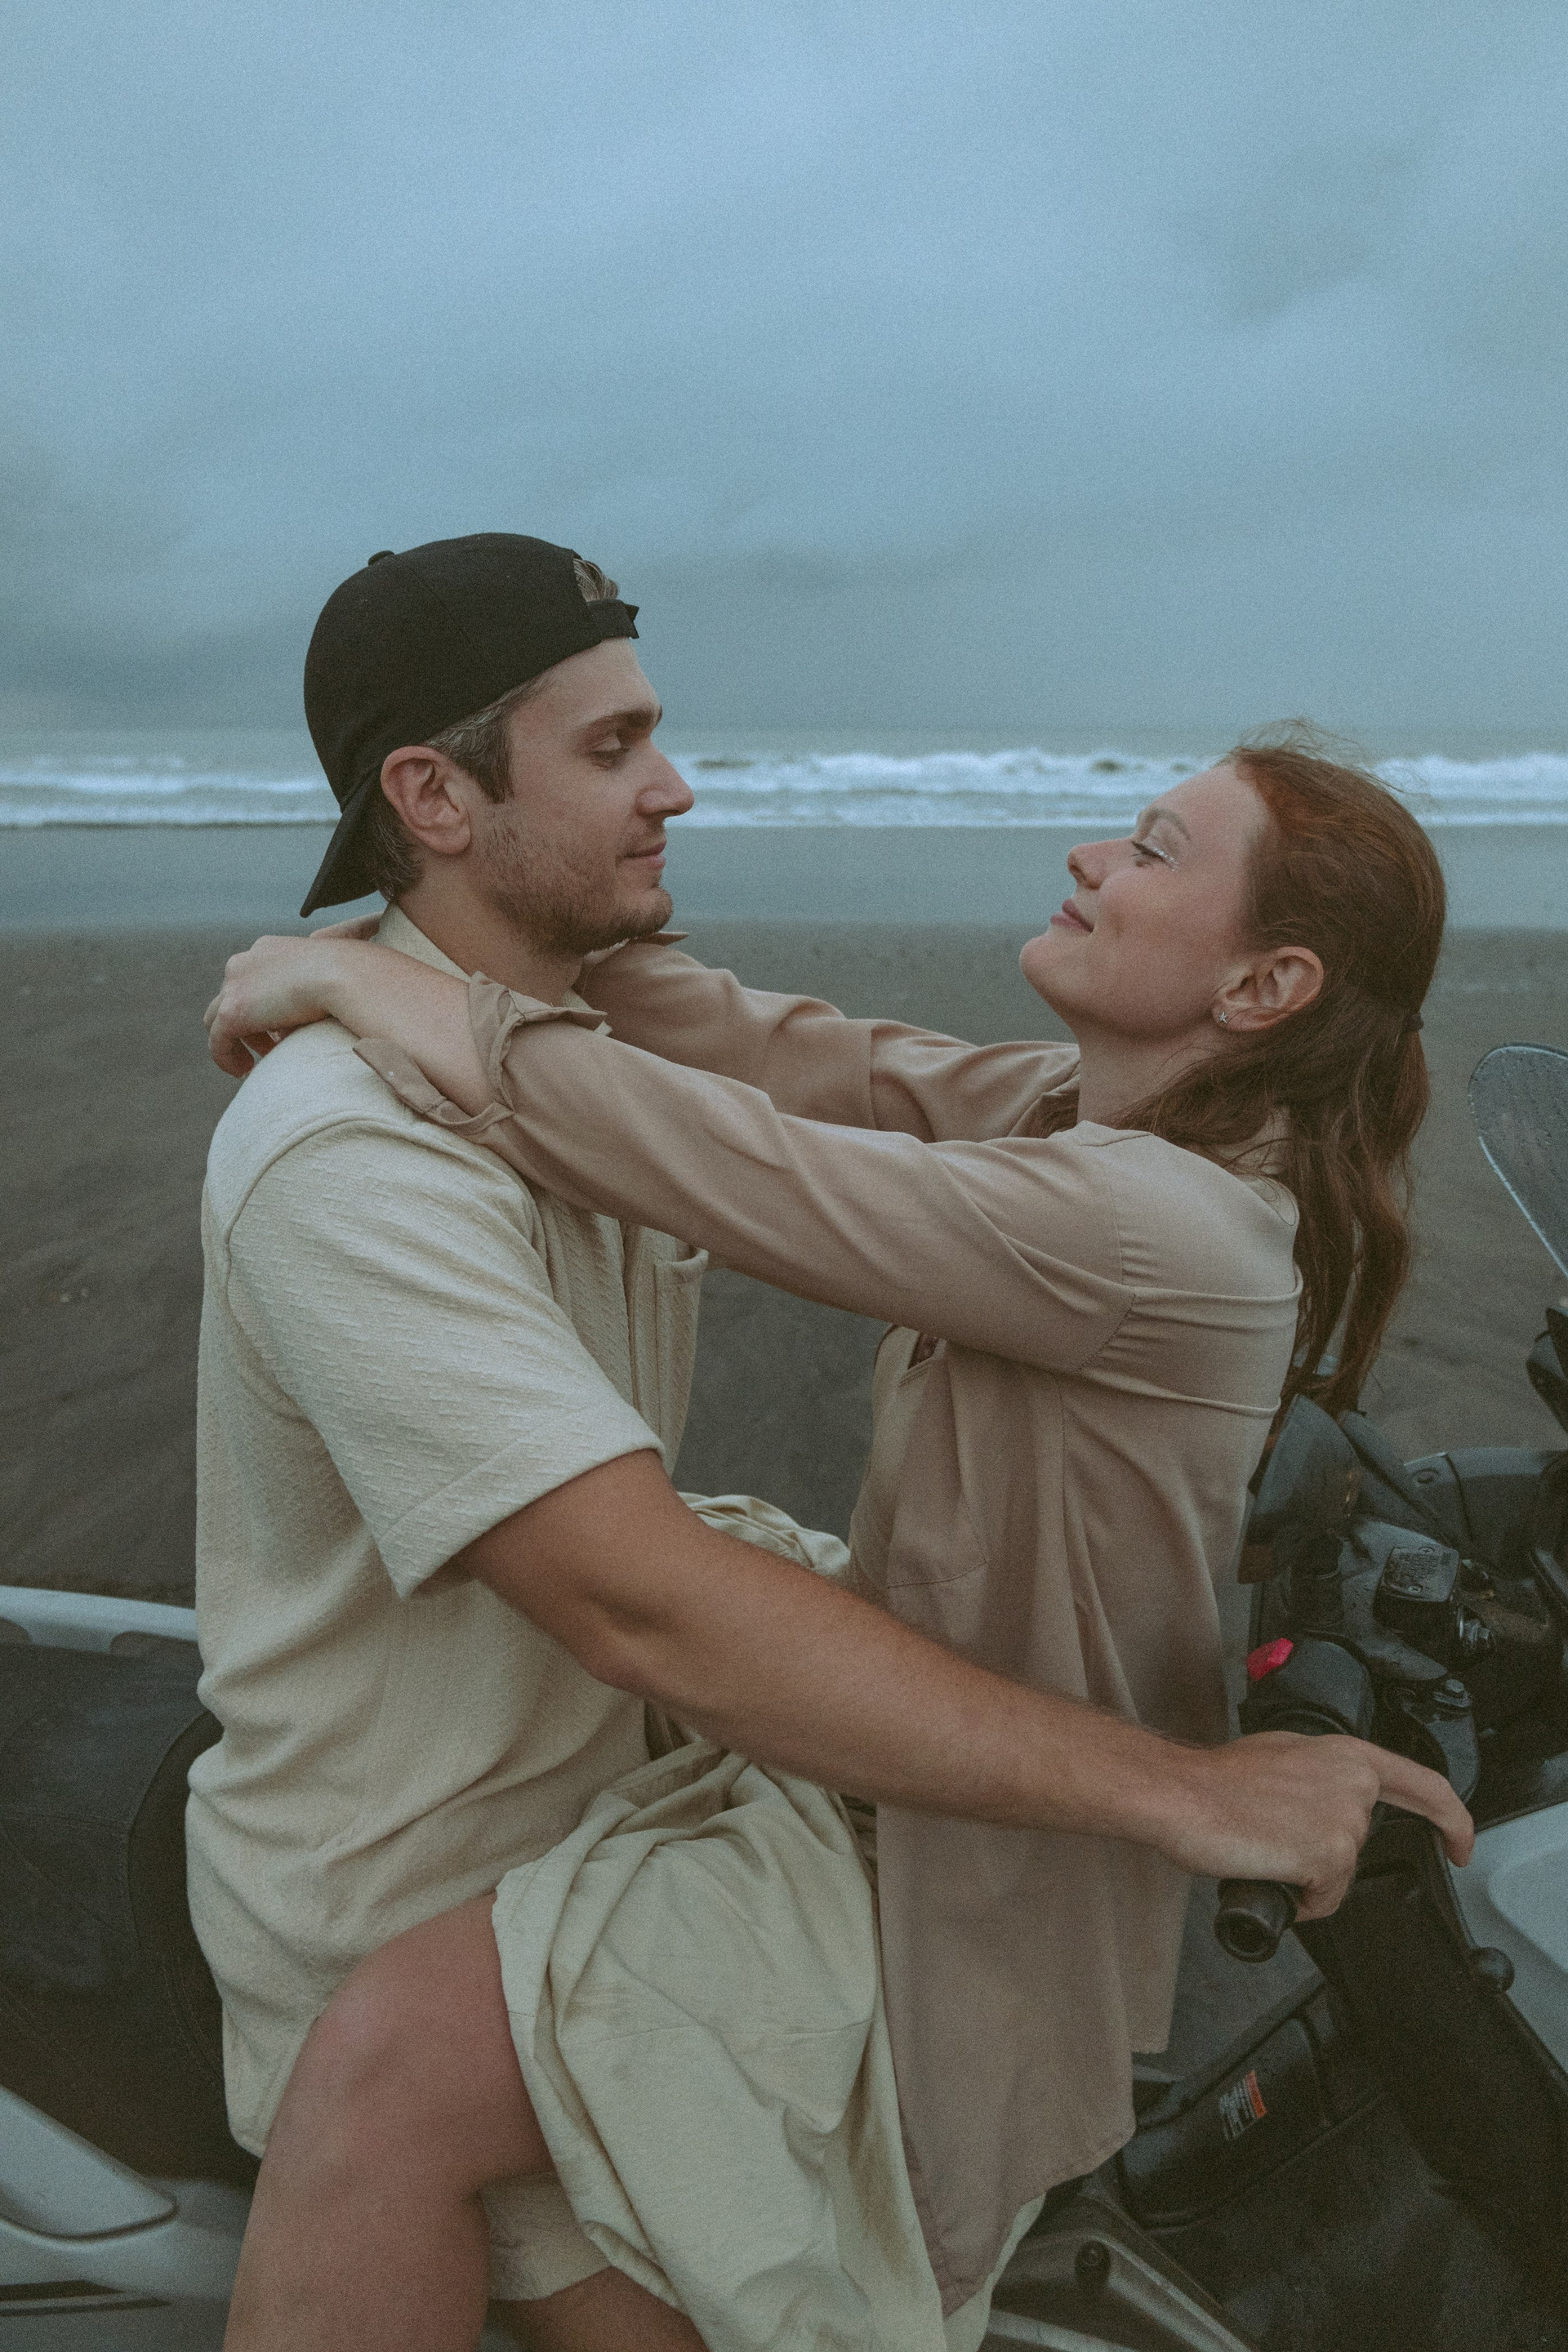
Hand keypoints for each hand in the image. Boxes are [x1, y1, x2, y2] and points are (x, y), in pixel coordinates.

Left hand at [204, 918, 377, 1076]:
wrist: (347, 975)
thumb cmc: (353, 976)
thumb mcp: (330, 975)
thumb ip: (315, 988)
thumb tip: (311, 1014)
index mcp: (268, 949)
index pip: (250, 977)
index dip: (262, 1005)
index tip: (279, 1027)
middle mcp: (245, 961)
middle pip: (231, 995)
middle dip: (249, 1022)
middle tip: (270, 1045)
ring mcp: (235, 986)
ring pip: (218, 1018)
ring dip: (236, 1040)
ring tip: (255, 1061)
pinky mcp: (232, 1012)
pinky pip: (218, 1043)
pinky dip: (227, 1058)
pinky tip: (244, 1071)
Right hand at [1159, 1731, 1473, 1919]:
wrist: (1181, 1795)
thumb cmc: (1214, 1781)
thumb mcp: (1282, 1756)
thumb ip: (1319, 1775)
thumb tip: (1320, 1802)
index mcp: (1345, 1753)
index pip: (1424, 1785)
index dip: (1452, 1820)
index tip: (1459, 1845)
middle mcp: (1353, 1783)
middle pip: (1362, 1842)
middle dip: (1326, 1856)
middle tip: (1277, 1843)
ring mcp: (1343, 1821)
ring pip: (1340, 1873)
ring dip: (1306, 1876)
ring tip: (1263, 1850)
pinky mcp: (1328, 1857)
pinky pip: (1323, 1900)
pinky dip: (1297, 1899)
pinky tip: (1267, 1872)